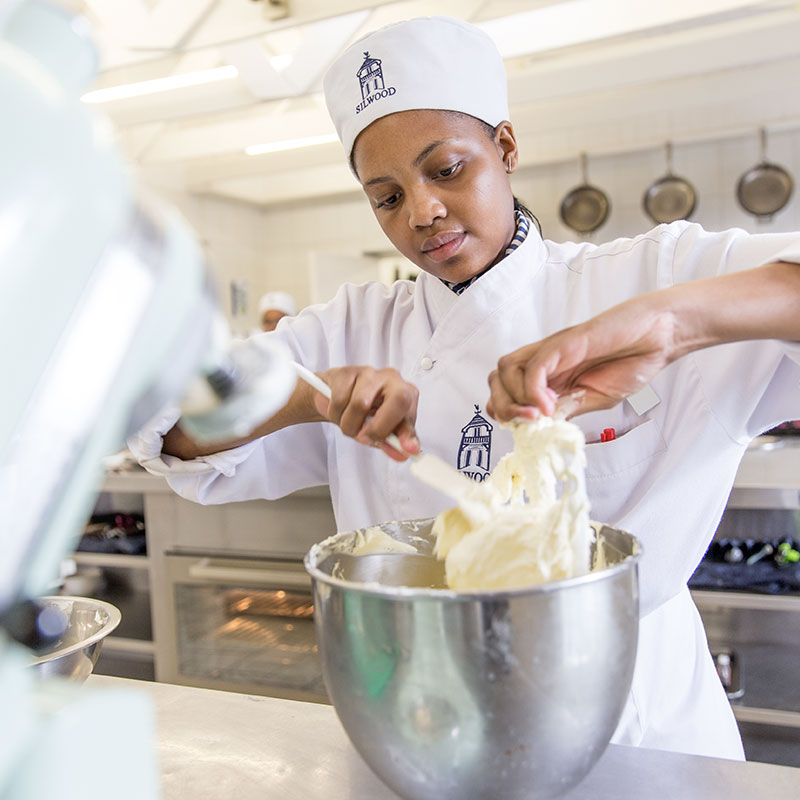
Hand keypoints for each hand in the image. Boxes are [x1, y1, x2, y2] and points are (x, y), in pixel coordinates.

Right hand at [316, 366, 419, 460]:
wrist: (334, 397)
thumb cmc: (364, 412)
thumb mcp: (382, 430)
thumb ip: (393, 442)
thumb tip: (402, 454)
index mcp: (406, 393)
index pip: (410, 409)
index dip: (408, 431)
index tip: (408, 449)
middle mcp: (392, 379)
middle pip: (396, 399)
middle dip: (378, 428)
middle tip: (364, 437)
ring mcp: (369, 373)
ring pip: (360, 404)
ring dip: (349, 425)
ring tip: (349, 423)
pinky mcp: (346, 372)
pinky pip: (339, 400)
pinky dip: (335, 414)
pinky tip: (339, 411)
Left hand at [487, 295, 677, 420]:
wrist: (659, 335)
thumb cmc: (631, 361)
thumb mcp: (593, 398)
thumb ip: (567, 410)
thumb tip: (540, 429)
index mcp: (548, 376)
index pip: (505, 391)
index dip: (506, 412)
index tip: (525, 431)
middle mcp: (544, 361)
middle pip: (497, 378)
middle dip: (503, 407)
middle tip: (528, 426)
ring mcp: (552, 351)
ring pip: (506, 369)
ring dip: (515, 399)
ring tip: (539, 417)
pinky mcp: (566, 342)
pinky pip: (536, 366)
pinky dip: (534, 390)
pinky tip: (550, 406)